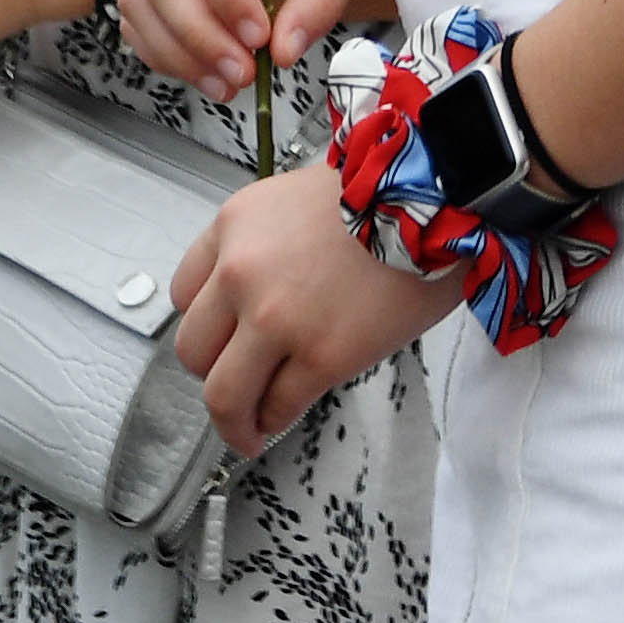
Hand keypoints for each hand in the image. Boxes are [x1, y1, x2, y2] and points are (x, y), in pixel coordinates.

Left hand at [168, 166, 464, 459]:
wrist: (438, 196)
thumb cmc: (386, 192)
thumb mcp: (299, 197)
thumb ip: (267, 244)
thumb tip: (265, 295)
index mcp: (236, 226)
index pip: (185, 293)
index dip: (207, 324)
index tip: (221, 341)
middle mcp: (242, 273)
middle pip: (194, 349)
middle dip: (214, 372)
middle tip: (237, 383)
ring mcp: (277, 319)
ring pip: (224, 393)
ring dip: (233, 419)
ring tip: (248, 430)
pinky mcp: (320, 356)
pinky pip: (278, 407)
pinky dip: (273, 422)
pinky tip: (279, 421)